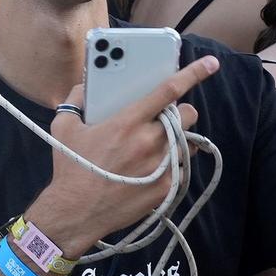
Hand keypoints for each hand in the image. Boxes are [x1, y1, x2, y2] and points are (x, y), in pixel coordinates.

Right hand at [26, 56, 218, 250]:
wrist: (76, 212)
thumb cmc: (71, 168)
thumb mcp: (64, 127)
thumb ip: (76, 100)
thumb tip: (86, 87)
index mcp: (127, 121)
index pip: (168, 90)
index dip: (193, 73)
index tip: (211, 63)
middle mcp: (149, 141)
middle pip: (186, 116)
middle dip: (180, 112)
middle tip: (165, 118)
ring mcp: (160, 166)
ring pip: (188, 142)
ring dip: (178, 138)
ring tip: (159, 144)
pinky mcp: (165, 187)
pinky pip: (182, 167)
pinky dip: (173, 163)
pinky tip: (155, 167)